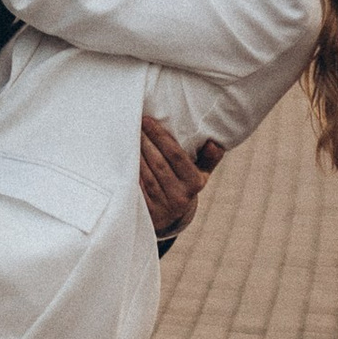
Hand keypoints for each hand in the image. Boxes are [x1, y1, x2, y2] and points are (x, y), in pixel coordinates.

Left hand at [139, 121, 221, 244]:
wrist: (172, 217)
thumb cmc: (184, 186)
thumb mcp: (200, 174)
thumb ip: (208, 158)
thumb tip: (214, 144)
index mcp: (194, 182)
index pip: (176, 155)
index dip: (160, 137)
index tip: (147, 121)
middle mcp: (180, 196)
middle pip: (158, 163)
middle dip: (145, 141)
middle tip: (133, 123)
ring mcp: (163, 205)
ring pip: (145, 174)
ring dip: (135, 154)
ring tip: (127, 136)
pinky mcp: (148, 212)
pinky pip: (137, 188)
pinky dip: (130, 172)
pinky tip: (123, 157)